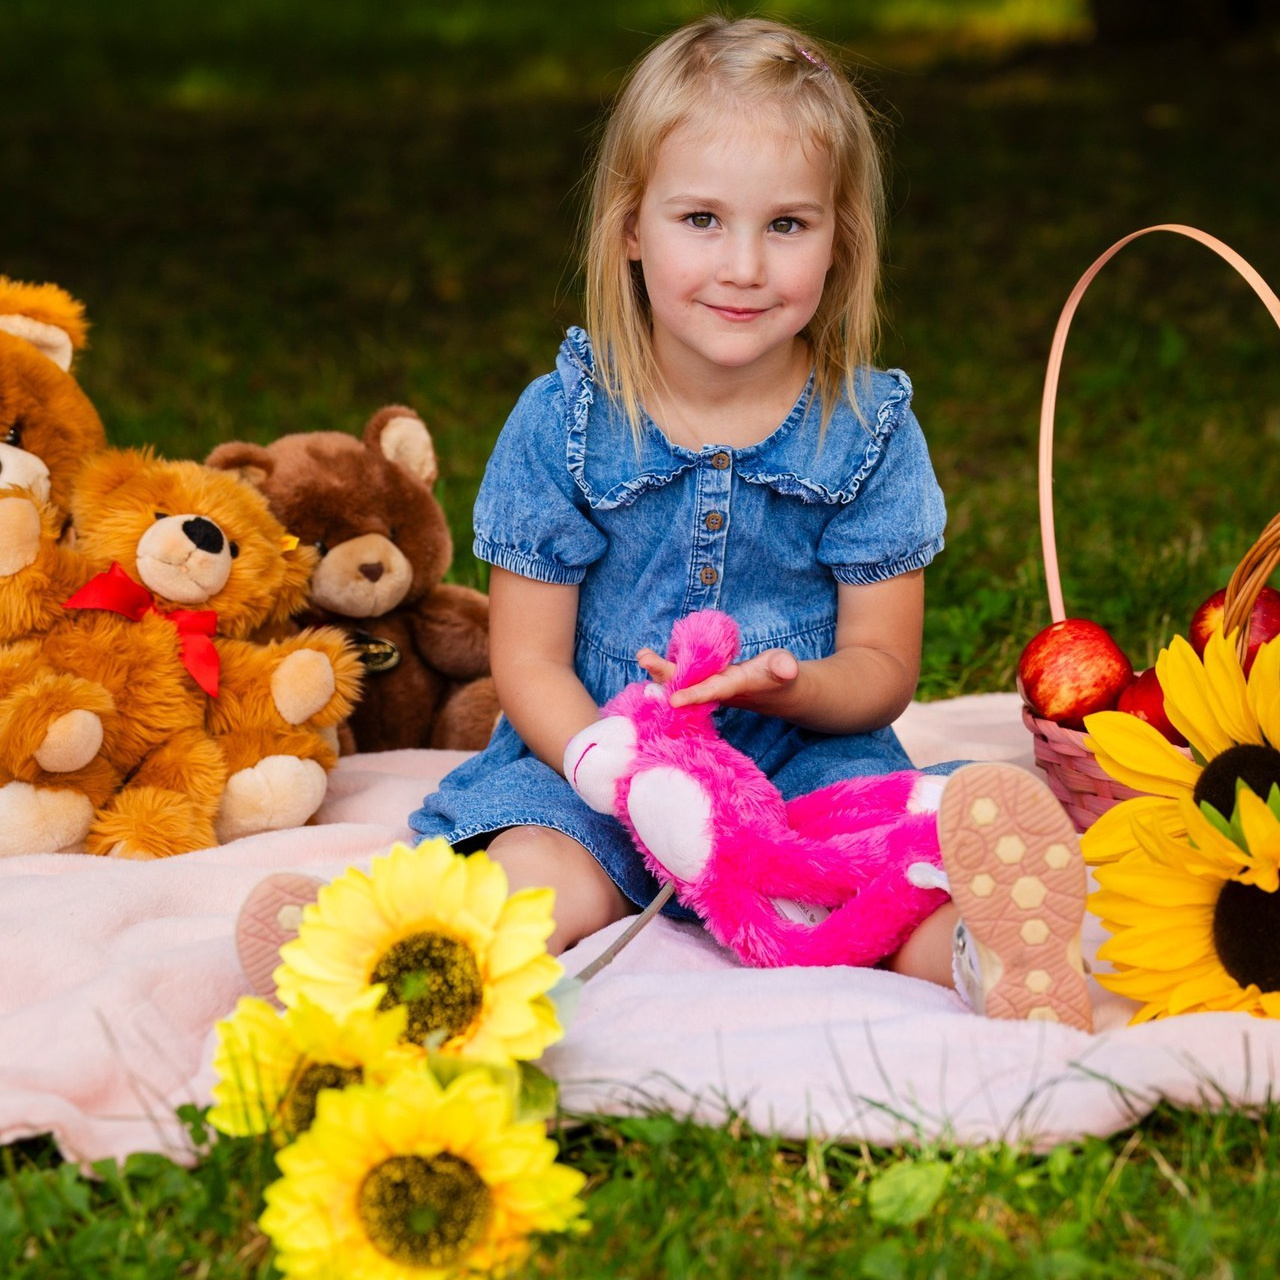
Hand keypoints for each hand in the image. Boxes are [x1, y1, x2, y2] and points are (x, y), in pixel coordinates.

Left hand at [636, 646, 799, 713]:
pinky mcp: (707, 679)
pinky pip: (684, 676)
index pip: (714, 691)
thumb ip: (784, 667)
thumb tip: (787, 669)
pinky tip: (651, 661)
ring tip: (642, 655)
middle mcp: (718, 689)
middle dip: (665, 674)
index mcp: (736, 686)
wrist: (778, 692)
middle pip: (688, 684)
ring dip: (661, 670)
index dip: (694, 695)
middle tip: (644, 658)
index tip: (673, 699)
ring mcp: (710, 684)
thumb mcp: (786, 669)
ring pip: (682, 679)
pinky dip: (668, 670)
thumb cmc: (781, 676)